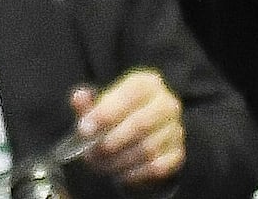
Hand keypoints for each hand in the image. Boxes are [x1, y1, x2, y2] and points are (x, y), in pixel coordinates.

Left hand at [70, 66, 189, 189]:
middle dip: (111, 141)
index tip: (85, 130)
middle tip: (91, 154)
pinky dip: (135, 173)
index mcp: (147, 83)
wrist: (140, 132)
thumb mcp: (98, 104)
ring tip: (102, 165)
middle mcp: (167, 104)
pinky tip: (120, 174)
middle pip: (140, 124)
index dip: (106, 113)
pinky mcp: (178, 153)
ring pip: (148, 148)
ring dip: (121, 160)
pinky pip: (157, 167)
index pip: (130, 94)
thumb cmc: (116, 114)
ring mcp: (175, 129)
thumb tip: (79, 98)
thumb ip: (86, 102)